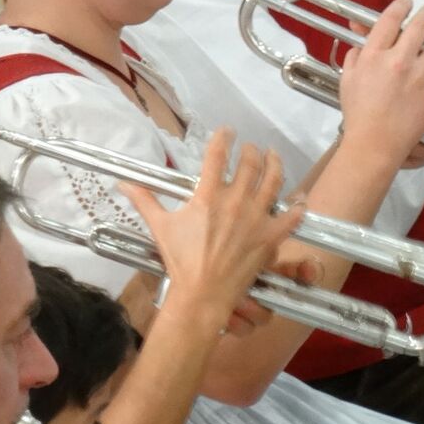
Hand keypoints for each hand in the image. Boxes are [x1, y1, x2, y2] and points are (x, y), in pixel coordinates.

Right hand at [122, 132, 299, 338]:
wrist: (203, 293)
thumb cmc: (181, 260)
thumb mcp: (160, 227)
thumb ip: (145, 201)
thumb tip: (123, 184)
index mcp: (209, 196)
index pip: (218, 156)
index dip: (223, 138)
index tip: (227, 131)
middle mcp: (236, 201)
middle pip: (250, 164)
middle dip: (251, 151)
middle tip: (250, 148)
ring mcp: (256, 217)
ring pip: (274, 180)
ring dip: (275, 164)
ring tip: (273, 156)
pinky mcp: (271, 236)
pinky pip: (291, 216)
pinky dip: (297, 206)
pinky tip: (299, 199)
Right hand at [337, 0, 423, 168]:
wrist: (374, 143)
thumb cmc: (358, 114)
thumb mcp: (347, 80)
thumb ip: (354, 58)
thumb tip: (360, 45)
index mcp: (373, 55)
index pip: (389, 20)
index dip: (401, 7)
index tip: (407, 3)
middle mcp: (398, 59)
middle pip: (418, 26)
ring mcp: (419, 75)